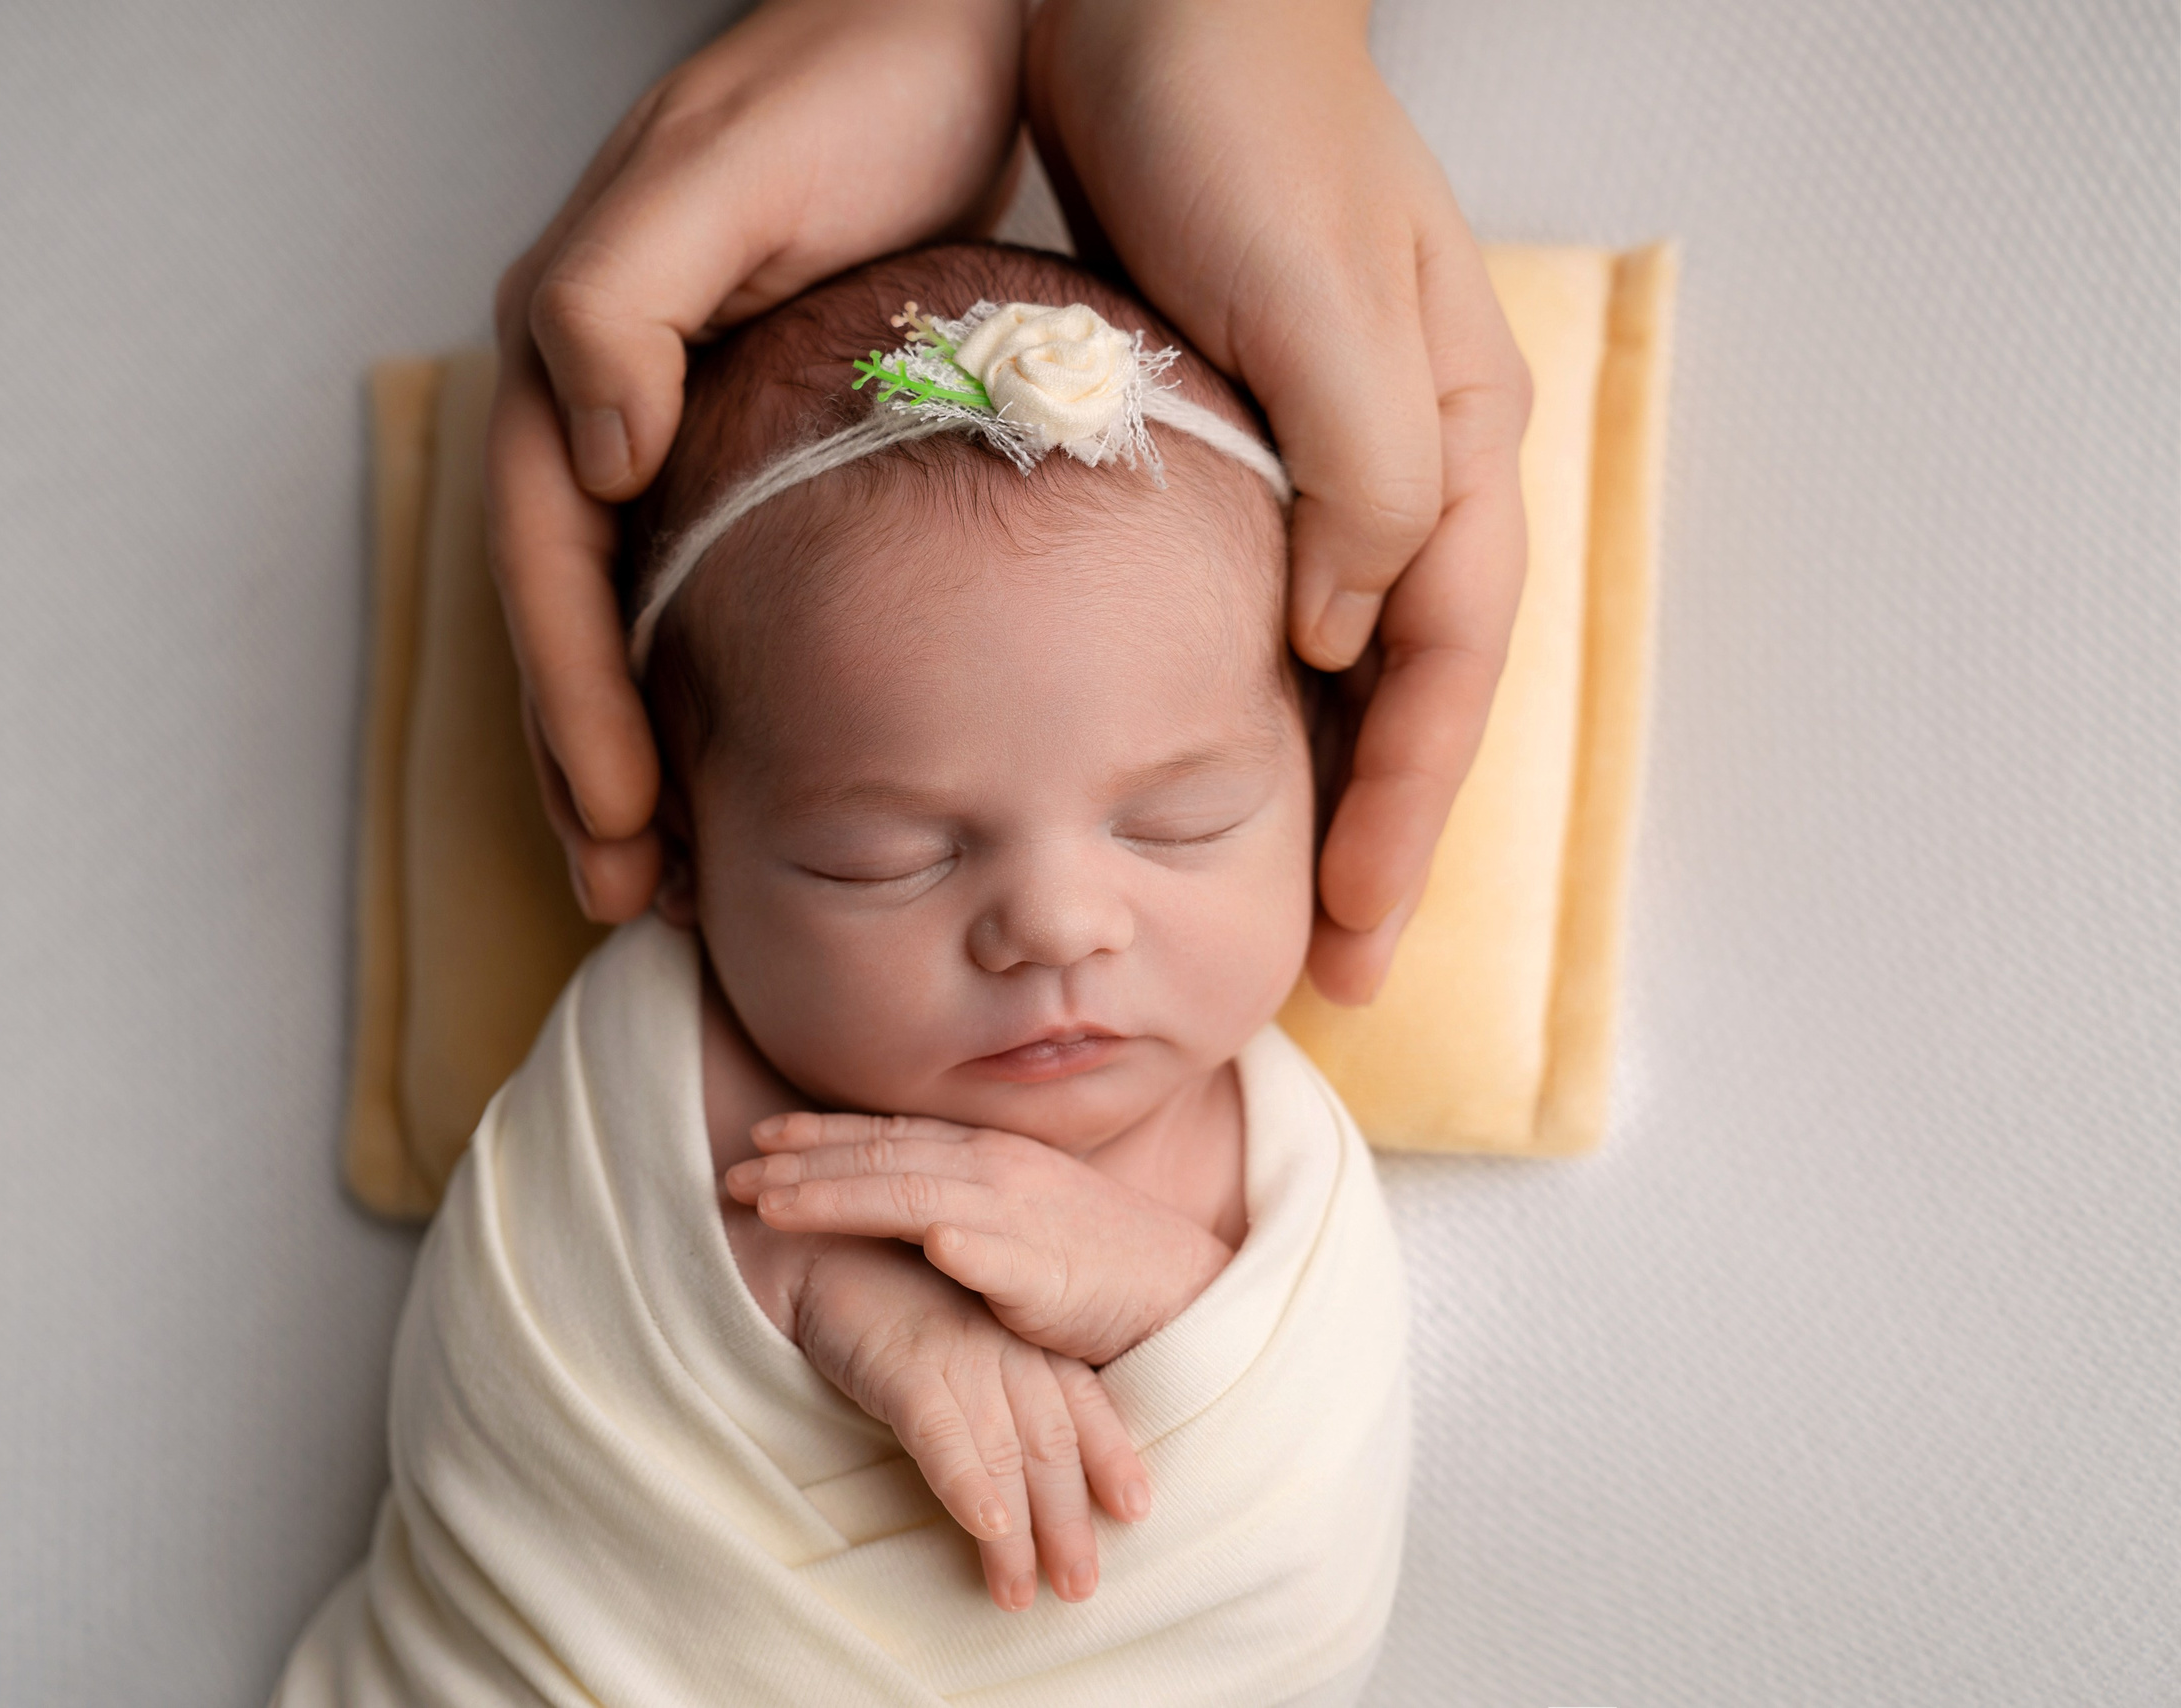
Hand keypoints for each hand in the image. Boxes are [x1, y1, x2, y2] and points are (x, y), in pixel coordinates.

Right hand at [488, 0, 1024, 921]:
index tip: (619, 826)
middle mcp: (610, 387)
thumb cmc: (865, 77)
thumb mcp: (725, 169)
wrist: (976, 10)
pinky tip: (752, 755)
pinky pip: (715, 576)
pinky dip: (716, 680)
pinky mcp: (757, 420)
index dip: (571, 701)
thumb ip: (617, 298)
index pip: (551, 558)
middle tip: (631, 898)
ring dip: (637, 746)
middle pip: (571, 613)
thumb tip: (592, 453)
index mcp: (584, 341)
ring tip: (669, 871)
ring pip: (633, 612)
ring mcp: (678, 408)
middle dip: (587, 762)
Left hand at [727, 1112, 1232, 1366]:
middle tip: (732, 1171)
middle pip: (882, 1157)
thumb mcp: (1013, 1212)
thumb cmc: (1089, 1259)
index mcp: (987, 1155)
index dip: (822, 1132)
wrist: (1179, 1290)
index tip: (762, 1135)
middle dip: (801, 1163)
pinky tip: (920, 1241)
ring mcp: (1020, 1218)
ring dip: (837, 1197)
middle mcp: (996, 1171)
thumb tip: (892, 1205)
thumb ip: (954, 1199)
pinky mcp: (1044, 1274)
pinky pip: (992, 1253)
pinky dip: (953, 1241)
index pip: (890, 1133)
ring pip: (911, 1196)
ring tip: (773, 1207)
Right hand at [790, 1236, 1150, 1609]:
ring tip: (1021, 1595)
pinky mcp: (903, 1364)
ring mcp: (956, 1354)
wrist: (818, 1244)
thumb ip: (1003, 1389)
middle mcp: (1003, 1348)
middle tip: (1079, 1590)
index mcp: (1025, 1339)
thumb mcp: (966, 1339)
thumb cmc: (894, 1301)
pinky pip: (942, 1432)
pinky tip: (985, 1526)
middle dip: (1069, 1521)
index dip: (1112, 1458)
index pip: (1084, 1404)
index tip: (1137, 1512)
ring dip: (1019, 1532)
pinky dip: (967, 1481)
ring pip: (1004, 1452)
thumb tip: (1030, 1473)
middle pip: (1052, 1443)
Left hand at [1028, 0, 1534, 1001]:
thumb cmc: (1237, 129)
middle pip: (1411, 682)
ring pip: (1344, 649)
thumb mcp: (1315, 315)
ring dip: (1319, 772)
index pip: (1443, 667)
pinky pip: (1267, 587)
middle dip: (1376, 827)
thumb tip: (1343, 636)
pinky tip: (1204, 741)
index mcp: (1452, 435)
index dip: (1402, 813)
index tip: (1351, 940)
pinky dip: (1250, 681)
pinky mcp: (1244, 418)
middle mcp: (1406, 452)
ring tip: (1278, 895)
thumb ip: (1354, 488)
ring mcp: (1330, 437)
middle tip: (1327, 965)